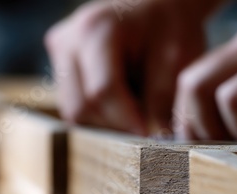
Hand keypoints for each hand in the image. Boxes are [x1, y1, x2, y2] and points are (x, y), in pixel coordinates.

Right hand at [45, 0, 220, 134]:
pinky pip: (72, 104)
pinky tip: (121, 102)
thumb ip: (163, 96)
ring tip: (134, 110)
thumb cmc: (170, 26)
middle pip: (81, 107)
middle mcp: (68, 39)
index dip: (127, 120)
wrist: (156, 4)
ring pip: (73, 111)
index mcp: (96, 30)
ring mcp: (59, 50)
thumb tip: (155, 138)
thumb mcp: (177, 56)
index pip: (102, 92)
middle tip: (145, 126)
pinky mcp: (59, 62)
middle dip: (115, 125)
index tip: (150, 134)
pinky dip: (97, 113)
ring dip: (105, 121)